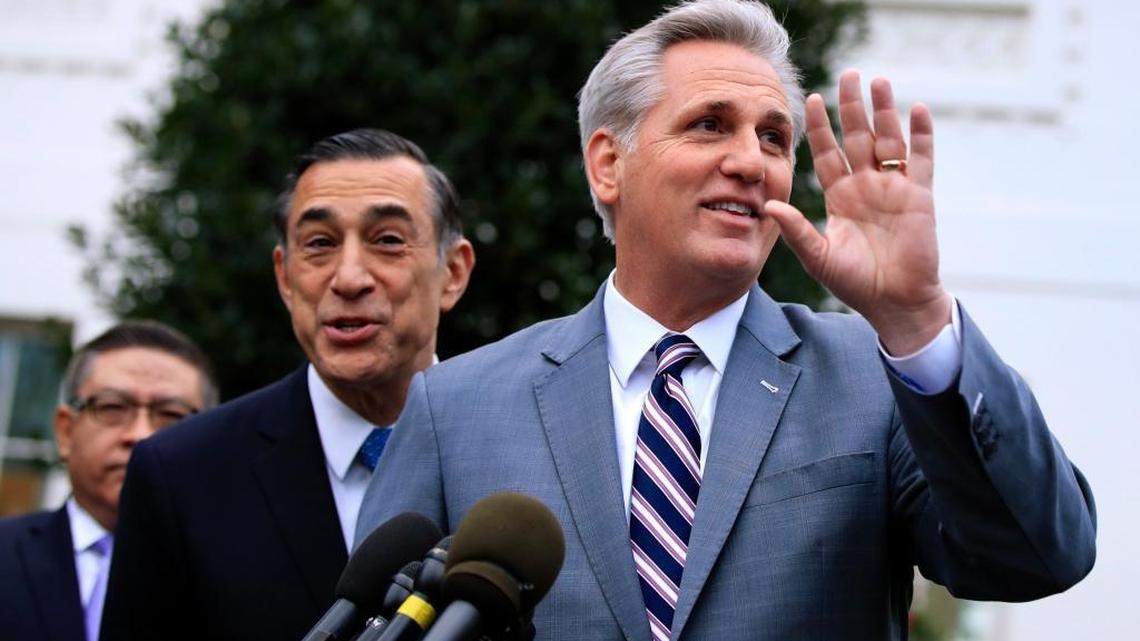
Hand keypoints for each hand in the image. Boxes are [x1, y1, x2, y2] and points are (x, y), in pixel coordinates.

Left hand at [765, 70, 950, 354]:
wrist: (894, 302)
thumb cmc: (855, 283)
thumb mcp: (818, 256)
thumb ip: (795, 231)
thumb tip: (767, 206)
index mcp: (840, 197)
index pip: (827, 153)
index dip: (819, 128)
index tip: (808, 100)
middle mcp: (865, 186)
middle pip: (858, 137)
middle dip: (852, 107)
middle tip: (848, 74)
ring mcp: (894, 188)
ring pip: (888, 140)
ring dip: (885, 111)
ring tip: (880, 81)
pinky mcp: (920, 195)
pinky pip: (921, 158)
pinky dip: (921, 134)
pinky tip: (916, 109)